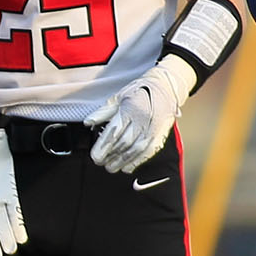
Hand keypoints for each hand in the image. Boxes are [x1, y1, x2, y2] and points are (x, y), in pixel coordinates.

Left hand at [82, 55, 199, 173]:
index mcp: (131, 108)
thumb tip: (88, 122)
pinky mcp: (160, 135)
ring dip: (121, 161)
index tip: (95, 156)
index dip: (103, 146)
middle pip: (124, 143)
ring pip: (136, 151)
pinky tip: (126, 167)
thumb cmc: (140, 92)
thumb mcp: (119, 96)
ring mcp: (154, 129)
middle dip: (110, 156)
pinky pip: (148, 153)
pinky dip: (136, 162)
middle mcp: (143, 119)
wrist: (166, 88)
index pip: (115, 131)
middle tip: (100, 162)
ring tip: (111, 166)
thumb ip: (104, 111)